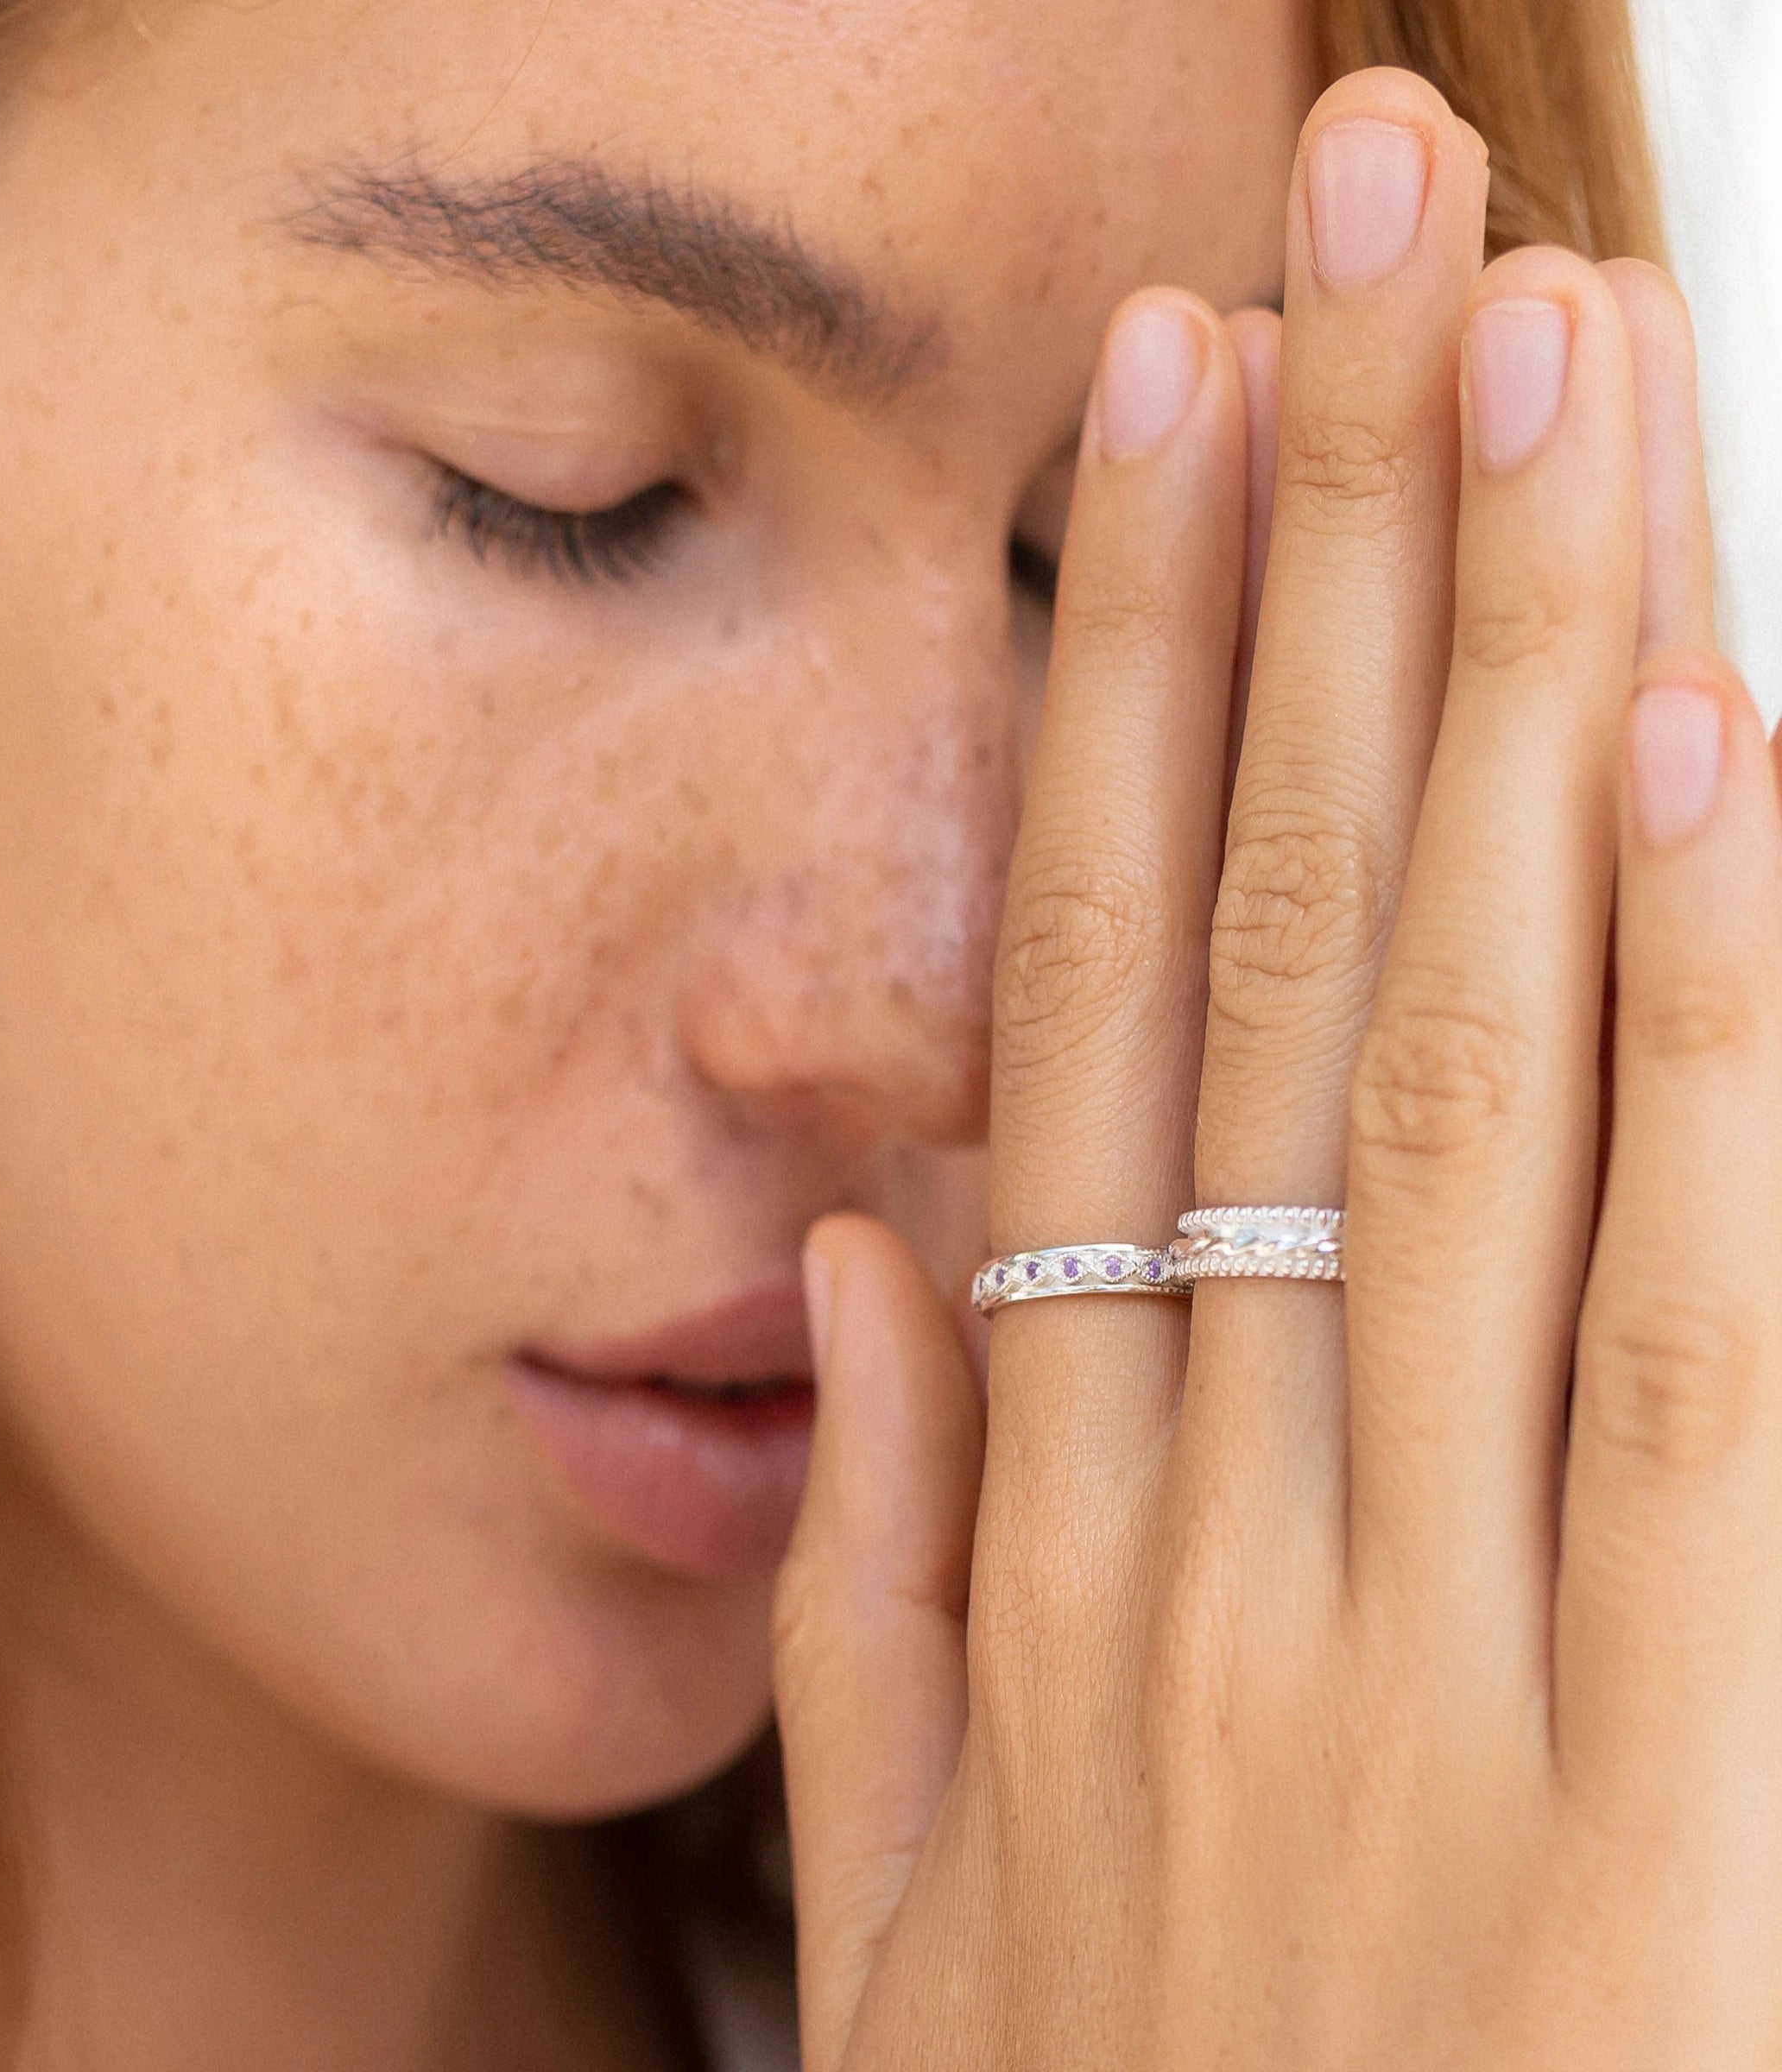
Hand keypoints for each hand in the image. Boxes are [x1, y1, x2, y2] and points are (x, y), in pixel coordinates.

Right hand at [774, 64, 1781, 2069]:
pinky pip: (1701, 1336)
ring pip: (1475, 1077)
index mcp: (1052, 1556)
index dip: (1115, 695)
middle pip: (1282, 961)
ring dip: (1512, 695)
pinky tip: (1703, 751)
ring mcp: (1449, 1644)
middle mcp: (1233, 1529)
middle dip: (1321, 575)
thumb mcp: (892, 1918)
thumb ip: (868, 1575)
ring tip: (1532, 370)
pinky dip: (1706, 1029)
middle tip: (1354, 243)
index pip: (1079, 1013)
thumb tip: (864, 1248)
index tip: (1155, 423)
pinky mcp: (1691, 1784)